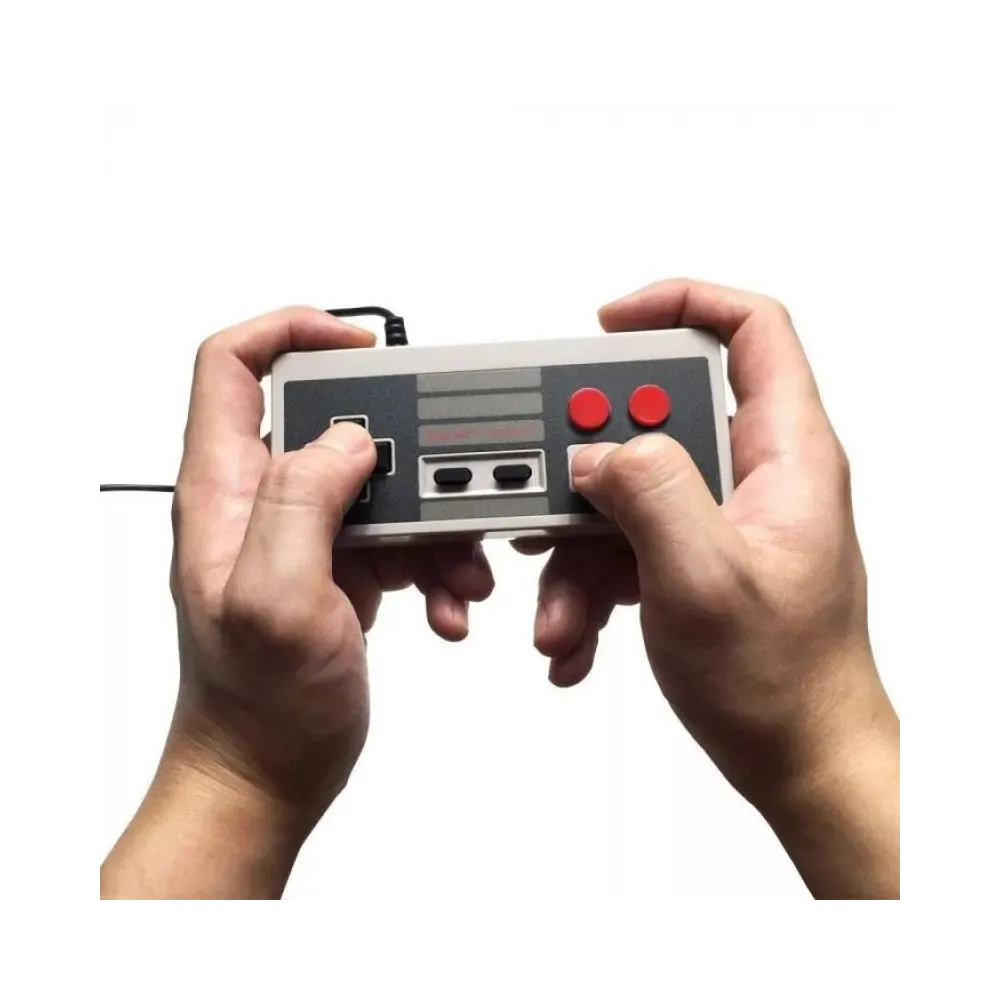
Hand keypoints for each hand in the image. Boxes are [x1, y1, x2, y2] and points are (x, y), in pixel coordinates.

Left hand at [100, 307, 492, 900]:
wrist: (269, 771)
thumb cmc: (255, 706)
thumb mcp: (276, 601)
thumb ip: (303, 501)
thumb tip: (351, 436)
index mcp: (225, 491)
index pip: (232, 365)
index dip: (291, 330)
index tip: (360, 344)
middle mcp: (261, 501)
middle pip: (333, 418)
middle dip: (404, 446)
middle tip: (444, 481)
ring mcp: (305, 533)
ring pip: (381, 480)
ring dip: (435, 518)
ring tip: (458, 572)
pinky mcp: (341, 564)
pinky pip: (401, 533)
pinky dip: (437, 561)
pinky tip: (447, 603)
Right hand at [516, 279, 900, 899]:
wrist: (796, 757)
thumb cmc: (782, 682)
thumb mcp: (705, 580)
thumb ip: (651, 492)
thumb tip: (598, 449)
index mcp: (784, 456)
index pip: (750, 331)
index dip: (679, 302)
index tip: (607, 324)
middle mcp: (753, 476)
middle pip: (657, 416)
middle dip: (590, 464)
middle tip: (557, 502)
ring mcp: (719, 518)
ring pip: (627, 489)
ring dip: (577, 548)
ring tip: (562, 613)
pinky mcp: (691, 557)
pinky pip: (623, 543)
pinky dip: (588, 585)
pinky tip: (577, 634)